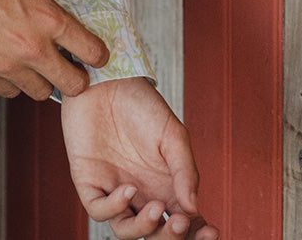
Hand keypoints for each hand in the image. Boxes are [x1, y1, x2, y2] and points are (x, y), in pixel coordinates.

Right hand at [0, 0, 108, 99]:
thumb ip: (42, 11)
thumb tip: (58, 28)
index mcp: (47, 18)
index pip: (93, 51)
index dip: (98, 56)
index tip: (95, 56)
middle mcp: (33, 47)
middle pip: (74, 84)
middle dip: (75, 78)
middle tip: (68, 69)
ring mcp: (8, 65)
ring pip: (41, 93)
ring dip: (40, 81)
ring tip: (29, 64)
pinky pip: (9, 92)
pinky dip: (10, 83)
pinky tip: (2, 64)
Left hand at [60, 77, 217, 238]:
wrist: (107, 78)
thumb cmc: (141, 104)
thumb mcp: (172, 134)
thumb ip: (185, 170)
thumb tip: (193, 208)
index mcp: (166, 186)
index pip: (185, 225)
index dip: (199, 237)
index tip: (213, 232)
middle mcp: (141, 193)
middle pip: (157, 235)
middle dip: (172, 238)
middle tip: (181, 221)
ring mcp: (114, 188)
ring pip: (127, 230)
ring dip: (144, 229)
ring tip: (156, 208)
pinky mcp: (88, 179)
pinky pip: (98, 209)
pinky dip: (113, 208)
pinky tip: (127, 188)